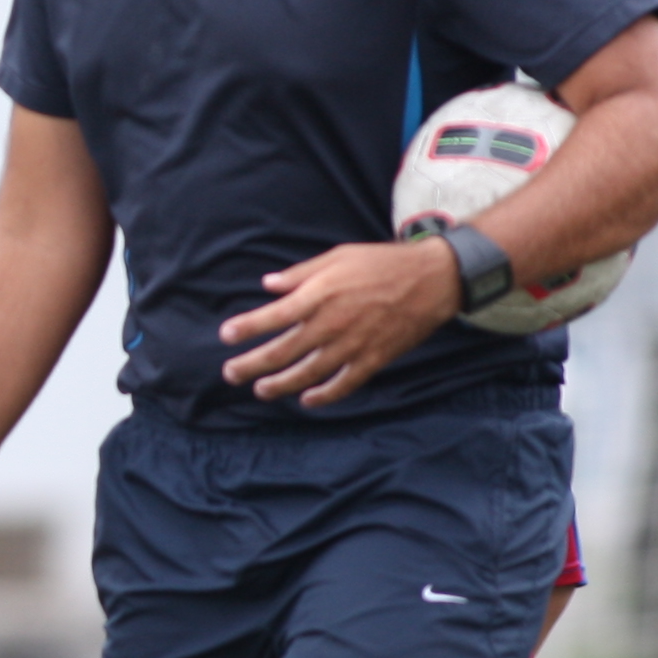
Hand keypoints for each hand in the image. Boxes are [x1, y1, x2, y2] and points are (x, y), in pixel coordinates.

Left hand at [217, 236, 460, 407]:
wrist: (431, 280)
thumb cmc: (381, 263)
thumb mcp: (338, 257)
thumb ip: (301, 274)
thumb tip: (269, 284)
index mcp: (320, 295)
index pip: (274, 316)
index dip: (248, 327)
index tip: (226, 336)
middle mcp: (331, 324)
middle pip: (284, 351)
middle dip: (253, 364)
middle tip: (230, 373)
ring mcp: (352, 345)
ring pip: (308, 373)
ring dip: (281, 385)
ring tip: (260, 390)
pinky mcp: (373, 359)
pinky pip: (343, 384)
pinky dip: (324, 396)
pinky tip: (307, 400)